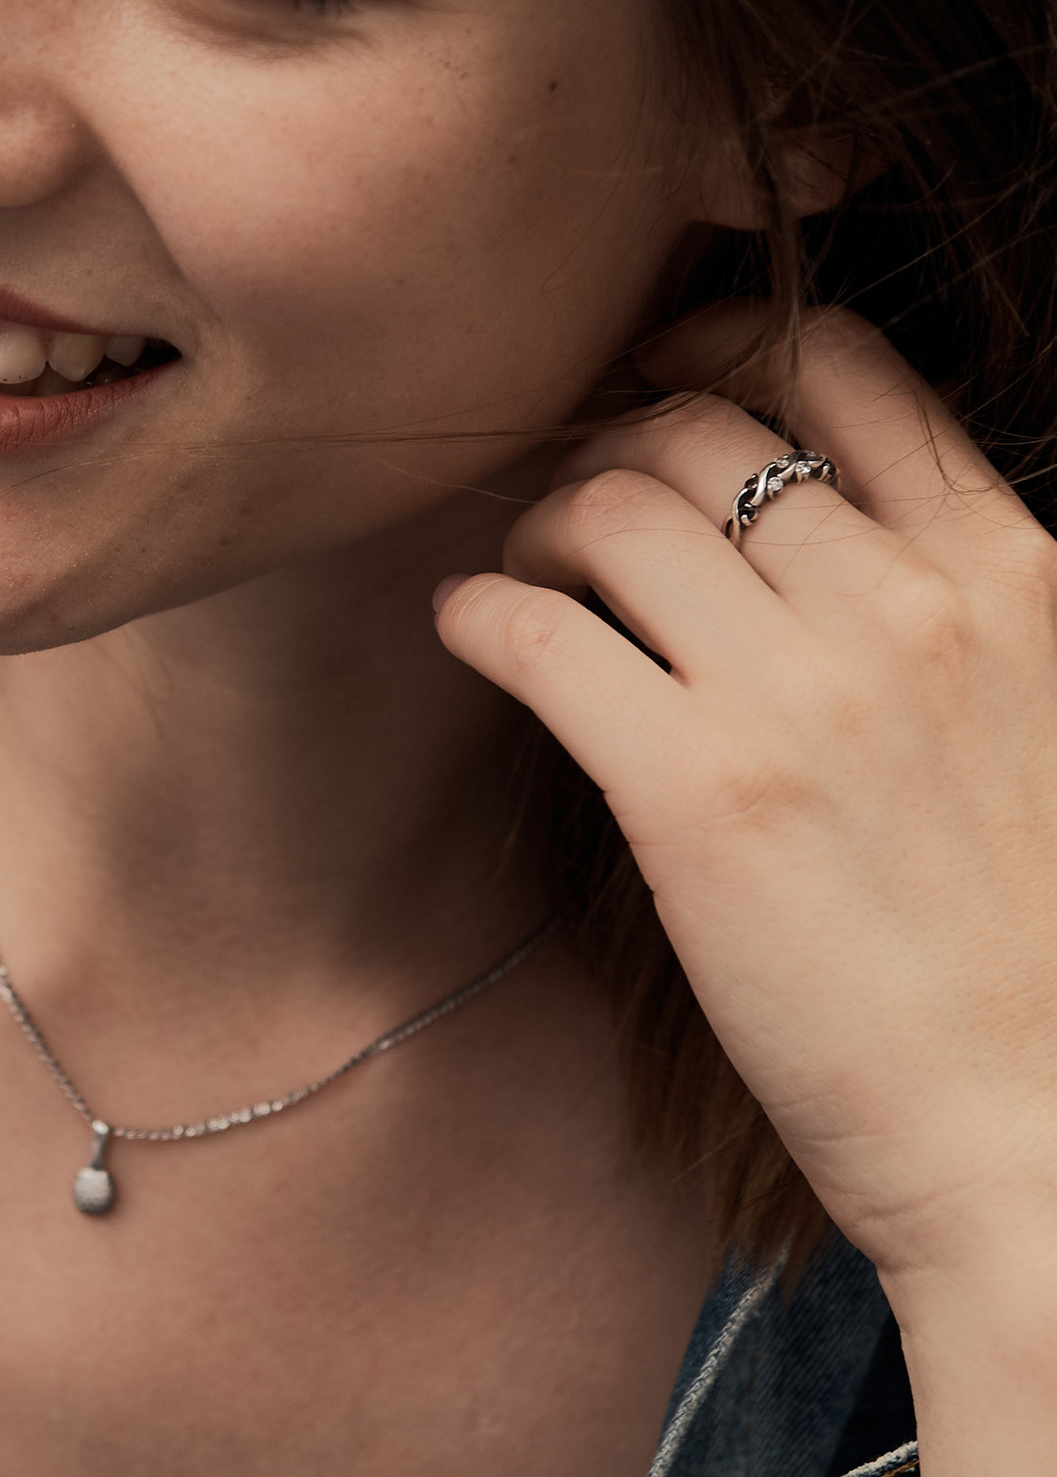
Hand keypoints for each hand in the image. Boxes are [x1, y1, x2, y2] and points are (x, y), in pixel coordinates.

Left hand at [435, 303, 1056, 1476]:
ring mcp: (794, 692)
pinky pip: (535, 630)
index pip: (844, 364)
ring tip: (529, 572)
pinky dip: (481, 610)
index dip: (725, 339)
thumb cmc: (1031, 946)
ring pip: (609, 504)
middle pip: (699, 425)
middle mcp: (902, 604)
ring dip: (541, 519)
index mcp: (1006, 572)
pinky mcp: (689, 791)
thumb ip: (953, 603)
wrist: (1040, 1137)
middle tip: (577, 502)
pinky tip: (475, 631)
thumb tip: (823, 532)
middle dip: (613, 442)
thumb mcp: (1040, 713)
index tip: (661, 370)